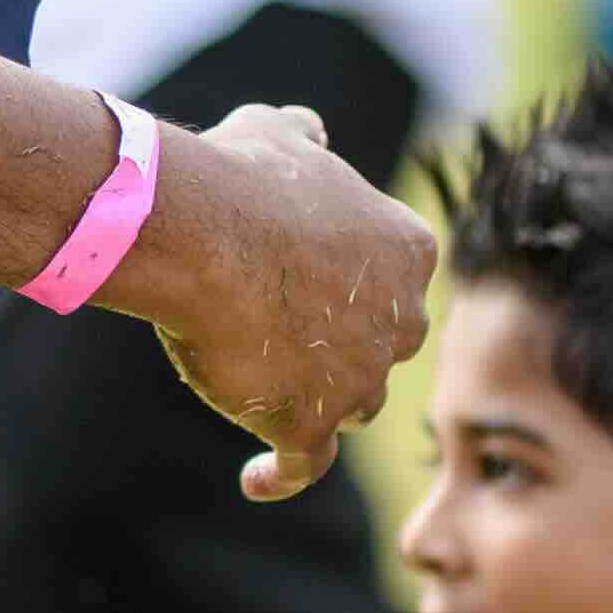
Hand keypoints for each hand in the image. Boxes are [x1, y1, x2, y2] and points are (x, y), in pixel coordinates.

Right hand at [110, 101, 436, 501]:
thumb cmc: (241, 176)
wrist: (203, 234)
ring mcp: (361, 378)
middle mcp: (402, 320)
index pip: (395, 279)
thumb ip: (307, 139)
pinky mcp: (311, 423)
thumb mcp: (281, 134)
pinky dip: (282, 473)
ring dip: (318, 398)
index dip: (352, 283)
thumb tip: (312, 133)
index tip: (307, 278)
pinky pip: (304, 465)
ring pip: (353, 403)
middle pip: (383, 346)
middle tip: (284, 331)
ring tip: (259, 388)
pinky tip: (255, 479)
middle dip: (345, 343)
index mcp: (408, 249)